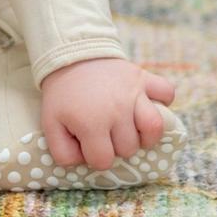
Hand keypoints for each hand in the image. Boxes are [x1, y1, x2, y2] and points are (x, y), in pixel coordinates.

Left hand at [40, 57, 175, 170]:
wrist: (72, 54)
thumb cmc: (63, 93)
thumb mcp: (50, 124)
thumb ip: (63, 152)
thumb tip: (84, 162)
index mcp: (92, 123)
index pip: (104, 161)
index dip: (95, 157)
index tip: (88, 143)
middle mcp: (117, 109)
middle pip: (129, 148)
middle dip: (116, 145)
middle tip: (106, 131)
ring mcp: (134, 93)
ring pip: (154, 127)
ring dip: (145, 134)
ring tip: (133, 129)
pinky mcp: (144, 77)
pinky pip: (167, 92)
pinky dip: (164, 101)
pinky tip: (147, 106)